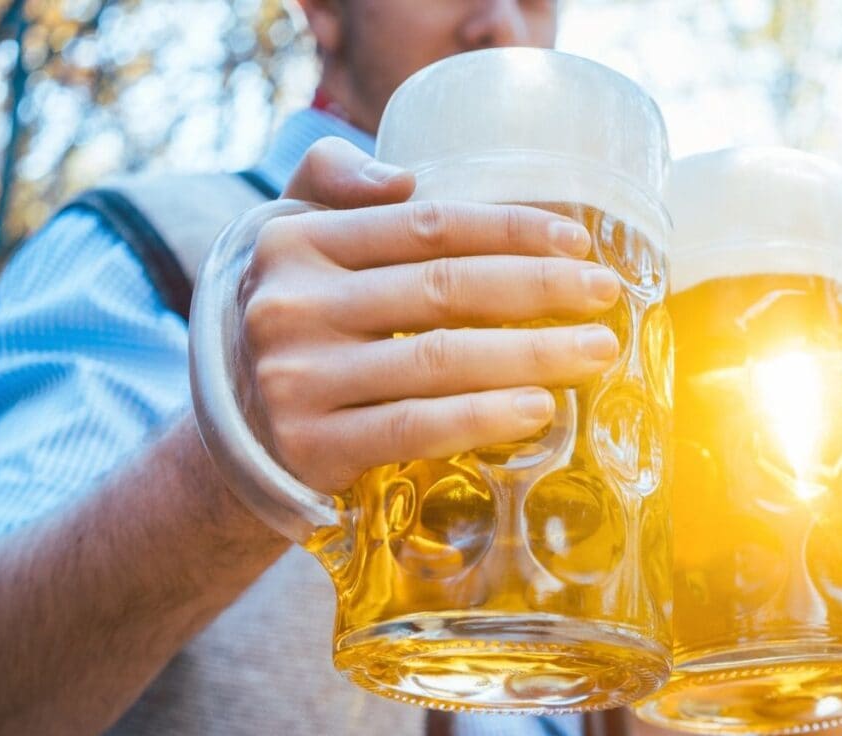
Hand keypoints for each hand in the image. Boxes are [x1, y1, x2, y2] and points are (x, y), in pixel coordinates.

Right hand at [241, 136, 623, 494]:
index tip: (579, 241)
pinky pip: (416, 427)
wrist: (235, 433)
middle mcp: (290, 306)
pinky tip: (540, 409)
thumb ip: (332, 182)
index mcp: (294, 242)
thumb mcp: (290, 240)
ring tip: (596, 352)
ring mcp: (298, 380)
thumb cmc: (293, 324)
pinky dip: (483, 417)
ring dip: (533, 354)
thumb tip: (402, 181)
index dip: (511, 230)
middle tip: (606, 295)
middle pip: (444, 288)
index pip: (426, 227)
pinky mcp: (312, 447)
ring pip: (440, 360)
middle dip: (540, 288)